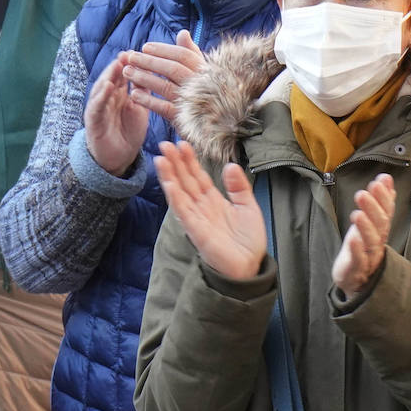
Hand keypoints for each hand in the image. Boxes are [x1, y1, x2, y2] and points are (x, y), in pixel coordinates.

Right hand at [84, 55, 148, 175]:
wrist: (118, 157)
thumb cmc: (128, 132)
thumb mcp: (139, 108)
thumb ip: (142, 91)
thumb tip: (152, 70)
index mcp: (118, 94)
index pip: (122, 74)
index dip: (128, 63)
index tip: (138, 52)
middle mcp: (106, 97)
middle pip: (111, 77)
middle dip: (118, 65)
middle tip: (127, 53)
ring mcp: (98, 107)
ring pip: (101, 87)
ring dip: (109, 75)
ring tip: (117, 64)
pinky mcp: (92, 119)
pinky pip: (96, 105)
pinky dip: (101, 95)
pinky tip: (108, 86)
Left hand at [122, 30, 205, 123]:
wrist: (217, 122)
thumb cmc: (205, 90)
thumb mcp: (202, 70)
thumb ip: (192, 52)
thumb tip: (183, 33)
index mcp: (204, 70)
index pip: (182, 55)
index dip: (162, 50)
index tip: (144, 47)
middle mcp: (201, 84)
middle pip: (172, 69)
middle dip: (149, 62)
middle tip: (130, 57)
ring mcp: (193, 101)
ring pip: (165, 87)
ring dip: (144, 78)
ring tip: (127, 72)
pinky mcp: (185, 117)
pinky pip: (164, 108)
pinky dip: (148, 100)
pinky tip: (134, 94)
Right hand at [153, 140, 264, 281]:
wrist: (250, 267)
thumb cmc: (248, 240)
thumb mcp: (248, 207)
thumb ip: (239, 186)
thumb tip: (230, 165)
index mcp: (213, 200)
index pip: (198, 176)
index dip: (189, 160)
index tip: (182, 143)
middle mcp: (201, 207)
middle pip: (185, 180)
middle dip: (175, 162)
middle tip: (165, 143)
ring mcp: (197, 218)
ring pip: (180, 193)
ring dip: (169, 176)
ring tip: (161, 159)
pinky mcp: (196, 231)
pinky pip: (183, 212)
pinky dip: (176, 198)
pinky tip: (169, 184)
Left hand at [331, 172, 395, 298]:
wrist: (355, 280)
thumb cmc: (361, 247)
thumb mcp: (370, 223)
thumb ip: (380, 202)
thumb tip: (386, 177)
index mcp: (380, 231)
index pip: (386, 212)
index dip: (384, 198)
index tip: (379, 181)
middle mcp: (377, 243)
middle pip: (380, 226)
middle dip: (373, 209)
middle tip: (363, 193)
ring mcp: (368, 257)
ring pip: (371, 242)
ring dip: (365, 227)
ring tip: (357, 213)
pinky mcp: (356, 270)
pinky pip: (359, 260)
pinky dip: (357, 250)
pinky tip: (352, 239)